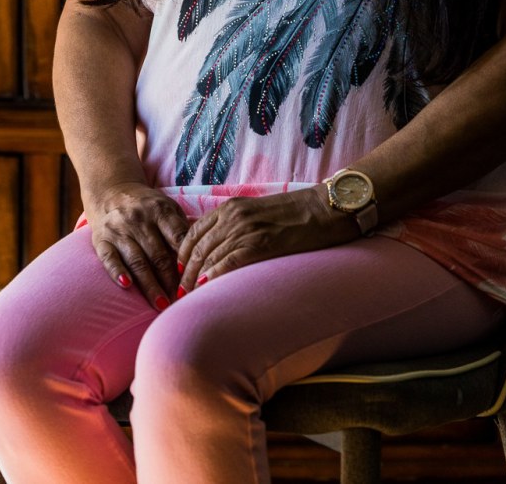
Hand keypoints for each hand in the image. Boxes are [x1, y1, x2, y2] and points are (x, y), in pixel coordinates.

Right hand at [85, 181, 189, 308]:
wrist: (112, 193)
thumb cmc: (148, 208)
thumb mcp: (168, 208)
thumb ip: (181, 229)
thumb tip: (200, 257)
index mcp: (160, 210)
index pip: (178, 238)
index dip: (188, 262)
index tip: (196, 281)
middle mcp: (139, 219)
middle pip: (159, 255)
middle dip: (171, 281)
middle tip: (182, 301)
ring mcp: (119, 230)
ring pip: (137, 261)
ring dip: (150, 285)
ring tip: (161, 305)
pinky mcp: (101, 240)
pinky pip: (110, 259)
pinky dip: (117, 272)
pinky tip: (127, 286)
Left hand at [176, 185, 356, 293]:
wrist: (326, 208)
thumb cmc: (297, 214)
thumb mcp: (259, 213)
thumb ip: (238, 226)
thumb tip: (222, 251)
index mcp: (231, 207)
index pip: (193, 232)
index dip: (182, 256)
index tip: (179, 274)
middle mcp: (234, 215)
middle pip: (197, 248)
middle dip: (184, 273)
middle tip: (179, 294)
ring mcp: (246, 228)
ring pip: (209, 257)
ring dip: (195, 279)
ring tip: (189, 299)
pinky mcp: (261, 243)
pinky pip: (229, 262)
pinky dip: (214, 276)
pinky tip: (205, 288)